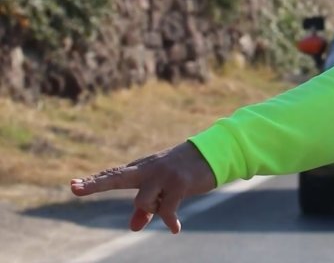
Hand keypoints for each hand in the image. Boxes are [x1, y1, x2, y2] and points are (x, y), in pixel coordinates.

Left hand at [71, 142, 215, 233]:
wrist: (211, 153)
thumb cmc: (183, 172)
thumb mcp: (163, 189)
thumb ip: (146, 209)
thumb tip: (133, 228)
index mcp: (140, 169)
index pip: (113, 175)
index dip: (93, 182)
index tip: (73, 186)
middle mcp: (147, 169)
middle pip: (116, 177)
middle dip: (95, 184)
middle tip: (73, 188)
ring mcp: (162, 174)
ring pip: (143, 201)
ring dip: (154, 209)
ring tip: (169, 206)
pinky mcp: (178, 182)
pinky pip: (166, 209)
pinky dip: (170, 220)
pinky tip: (175, 229)